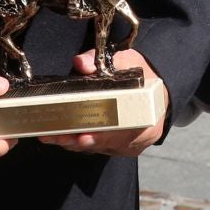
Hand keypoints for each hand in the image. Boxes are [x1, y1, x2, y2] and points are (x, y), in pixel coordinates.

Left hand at [35, 48, 165, 156]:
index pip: (122, 133)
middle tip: (55, 136)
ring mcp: (128, 146)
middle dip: (78, 140)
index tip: (83, 136)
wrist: (158, 91)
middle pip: (105, 144)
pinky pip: (97, 147)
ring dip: (74, 142)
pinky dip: (80, 142)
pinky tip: (62, 136)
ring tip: (51, 135)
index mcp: (146, 118)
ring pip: (98, 147)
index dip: (101, 136)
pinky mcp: (119, 148)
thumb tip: (80, 63)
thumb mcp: (128, 61)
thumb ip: (102, 61)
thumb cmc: (144, 76)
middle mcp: (139, 138)